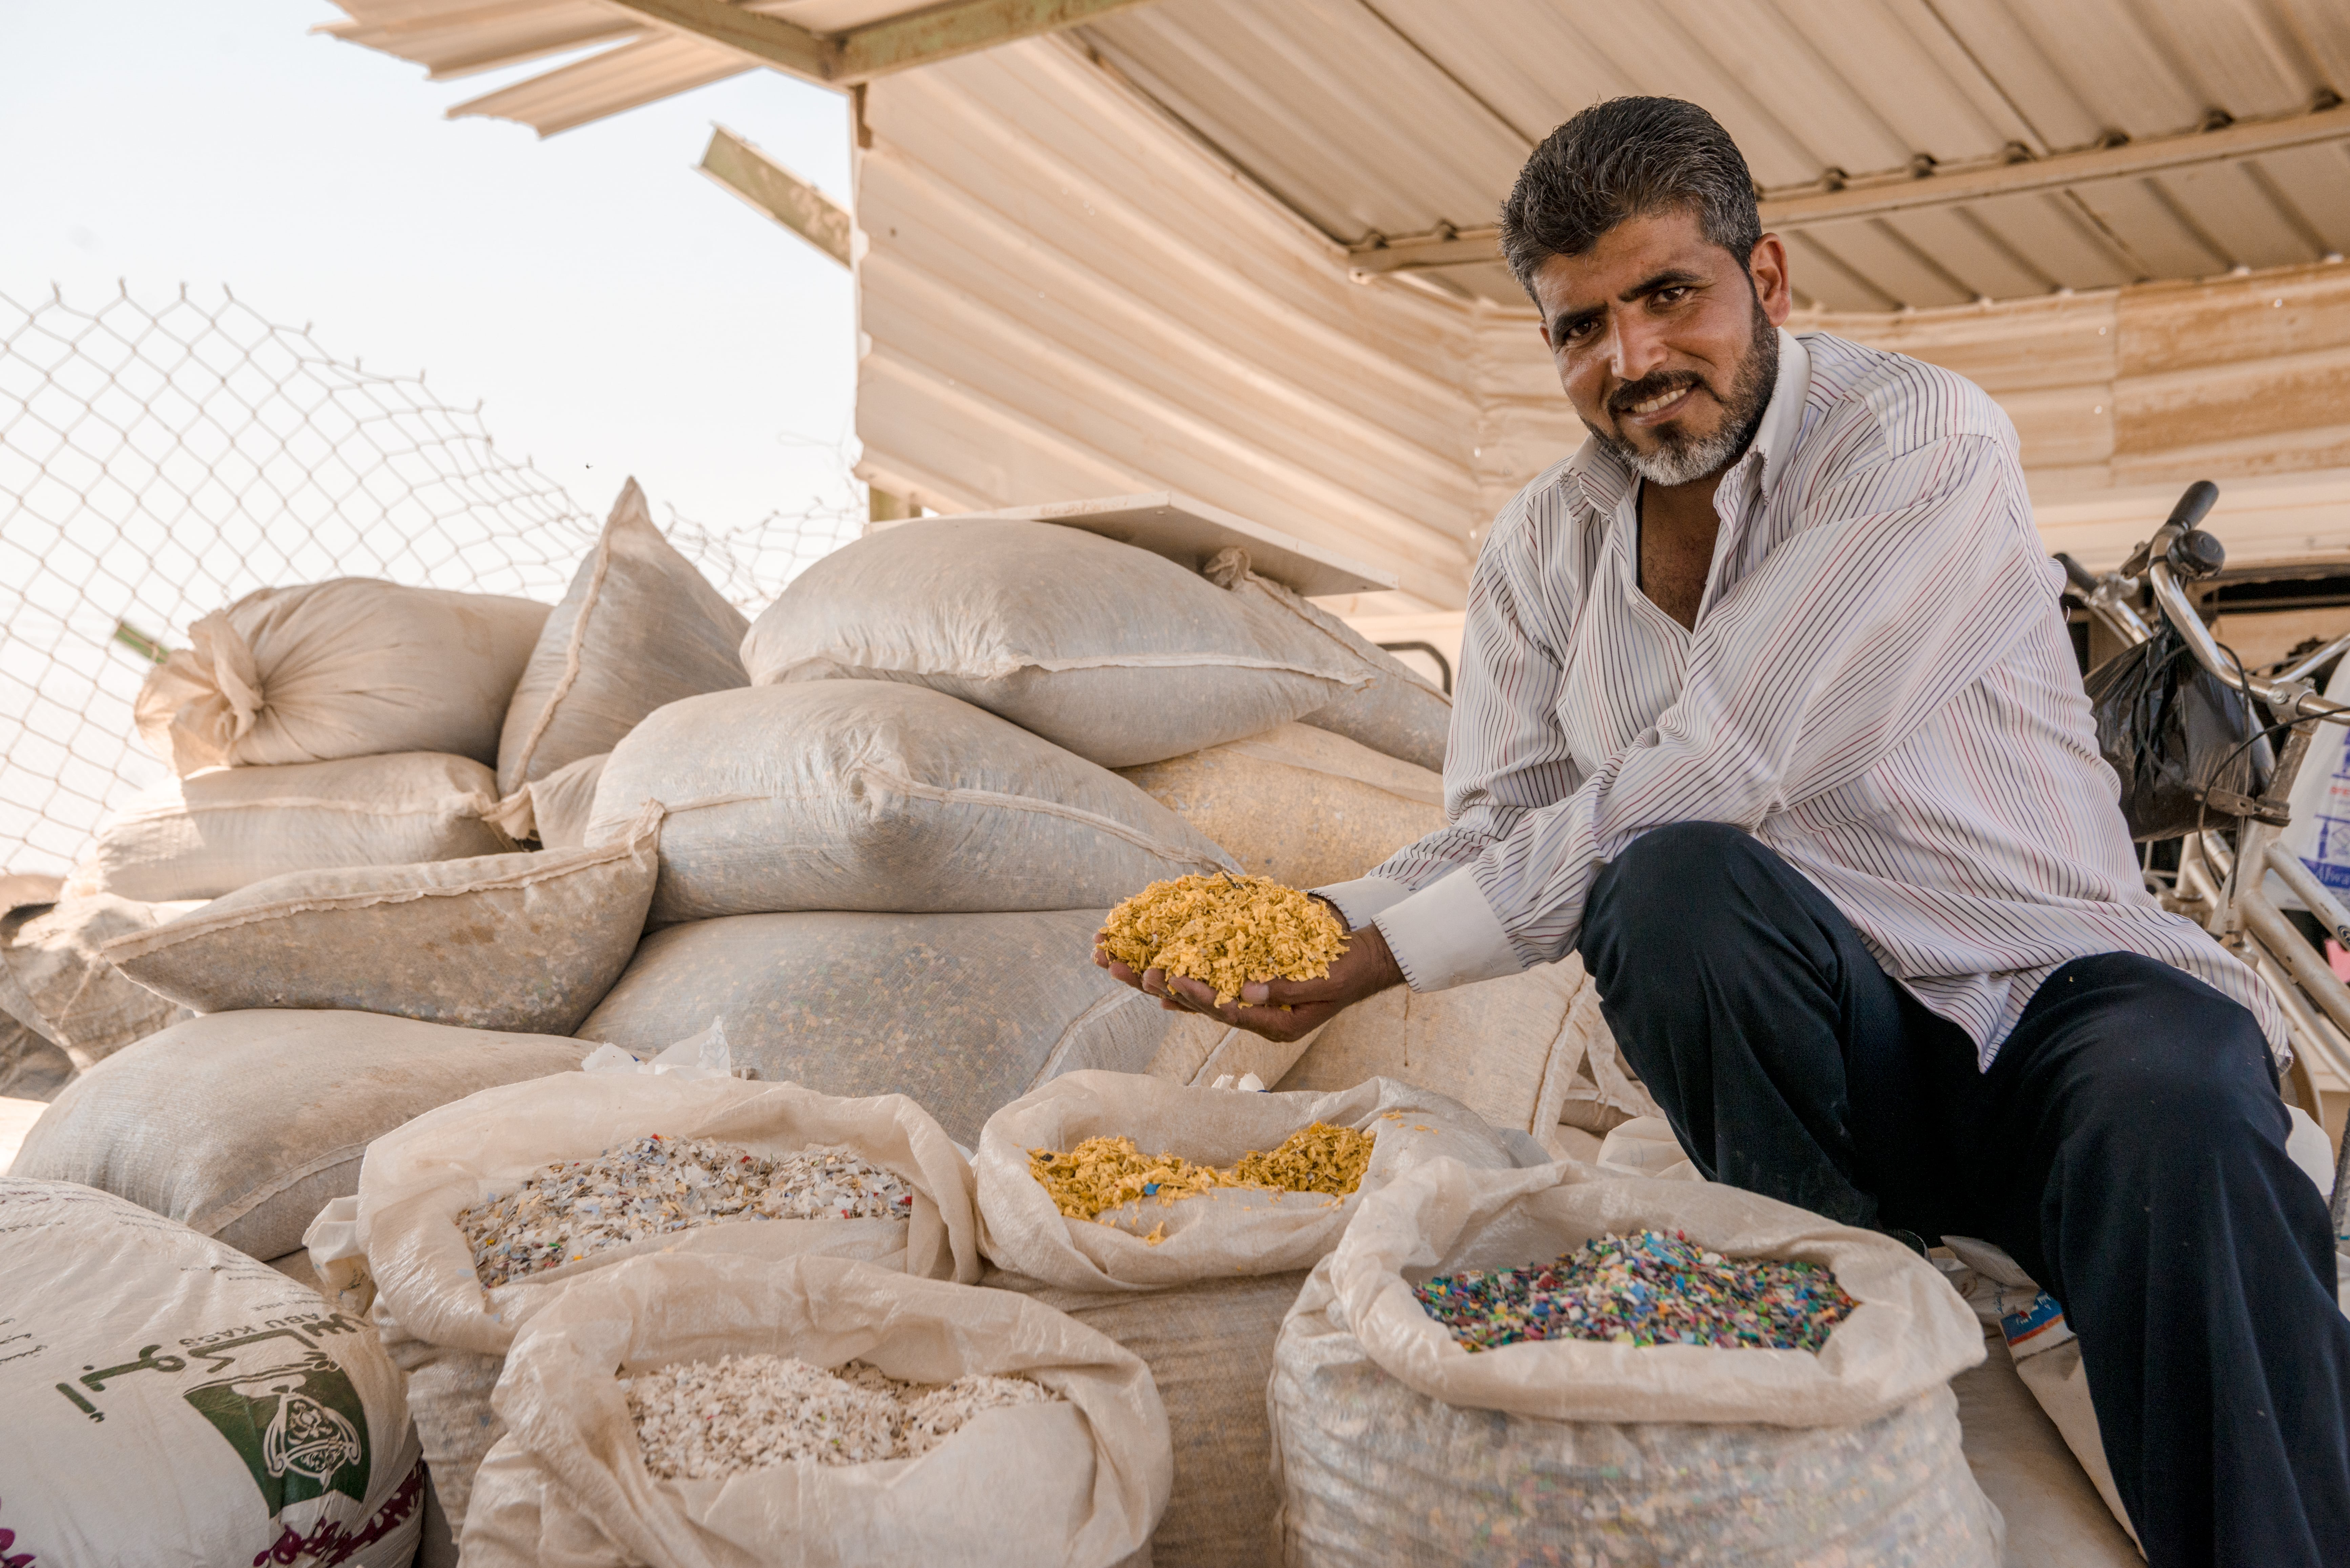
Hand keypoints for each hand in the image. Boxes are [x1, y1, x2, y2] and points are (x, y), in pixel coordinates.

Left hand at [1091, 920, 1404, 1043]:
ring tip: (1122, 967)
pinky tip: (1156, 978)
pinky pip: (1211, 988)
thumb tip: (1250, 991)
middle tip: (1124, 969)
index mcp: (1276, 1024)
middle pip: (1202, 1006)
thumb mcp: (1328, 979)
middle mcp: (1258, 1018)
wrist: (1366, 961)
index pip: (1227, 1011)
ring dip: (1161, 982)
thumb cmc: (1350, 969)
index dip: (1196, 995)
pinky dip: (1184, 981)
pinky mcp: (1250, 990)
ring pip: (1200, 997)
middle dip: (1161, 986)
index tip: (1169, 977)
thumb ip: (1290, 987)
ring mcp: (1253, 1005)